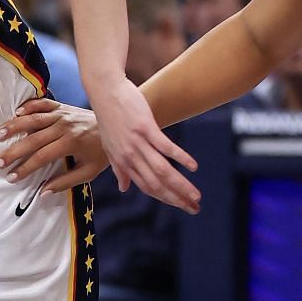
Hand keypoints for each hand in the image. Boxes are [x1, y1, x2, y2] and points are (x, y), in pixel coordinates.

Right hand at [0, 98, 105, 189]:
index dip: (25, 168)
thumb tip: (42, 193)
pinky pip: (42, 104)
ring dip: (14, 126)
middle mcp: (64, 126)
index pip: (42, 156)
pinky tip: (15, 113)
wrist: (117, 124)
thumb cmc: (102, 151)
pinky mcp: (61, 106)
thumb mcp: (89, 172)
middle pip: (33, 139)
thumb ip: (65, 182)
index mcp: (71, 142)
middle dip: (14, 151)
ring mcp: (61, 114)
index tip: (11, 177)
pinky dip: (28, 106)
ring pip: (33, 119)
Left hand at [90, 76, 199, 210]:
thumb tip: (123, 188)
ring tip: (196, 195)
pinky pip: (165, 147)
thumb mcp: (109, 147)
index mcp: (124, 163)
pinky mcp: (145, 128)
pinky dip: (181, 158)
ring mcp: (138, 143)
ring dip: (181, 185)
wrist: (105, 92)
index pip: (148, 187)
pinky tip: (193, 167)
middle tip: (195, 208)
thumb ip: (118, 169)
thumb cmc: (109, 118)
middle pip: (157, 184)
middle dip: (177, 199)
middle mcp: (131, 157)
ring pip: (162, 170)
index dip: (166, 199)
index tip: (181, 206)